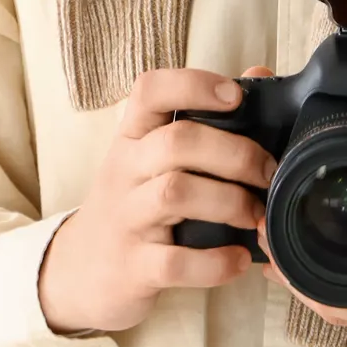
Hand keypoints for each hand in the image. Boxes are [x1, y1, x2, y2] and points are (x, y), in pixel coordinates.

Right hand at [37, 67, 277, 336]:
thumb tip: (260, 74)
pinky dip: (215, 262)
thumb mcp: (151, 159)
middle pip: (177, 142)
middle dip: (235, 153)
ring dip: (230, 201)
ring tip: (256, 215)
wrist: (78, 271)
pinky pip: (175, 262)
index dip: (194, 84)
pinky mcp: (133, 268)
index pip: (150, 91)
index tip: (235, 95)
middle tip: (268, 172)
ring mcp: (126, 220)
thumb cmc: (133, 204)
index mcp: (131, 138)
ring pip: (175, 193)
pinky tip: (239, 260)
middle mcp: (124, 172)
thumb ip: (202, 120)